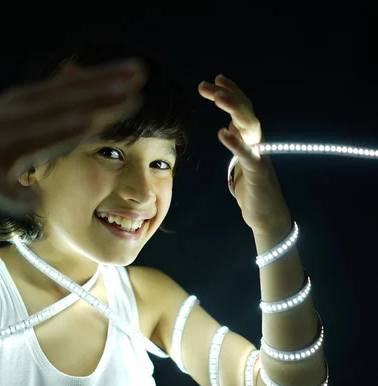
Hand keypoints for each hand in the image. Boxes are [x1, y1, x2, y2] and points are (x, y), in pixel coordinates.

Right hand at [0, 59, 145, 221]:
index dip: (103, 80)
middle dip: (95, 96)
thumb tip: (78, 69)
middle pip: (57, 106)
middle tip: (133, 86)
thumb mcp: (21, 118)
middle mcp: (8, 119)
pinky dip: (16, 194)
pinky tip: (36, 203)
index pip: (68, 89)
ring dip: (56, 131)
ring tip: (87, 125)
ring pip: (29, 139)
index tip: (138, 72)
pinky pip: (0, 188)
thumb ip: (53, 100)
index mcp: (22, 106)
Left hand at [198, 74, 290, 234]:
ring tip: (217, 96)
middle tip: (206, 84)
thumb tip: (228, 128)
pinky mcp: (257, 173)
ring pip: (248, 126)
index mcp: (251, 140)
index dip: (231, 93)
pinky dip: (235, 143)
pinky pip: (246, 154)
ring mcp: (259, 156)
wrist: (268, 216)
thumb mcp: (240, 162)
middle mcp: (257, 143)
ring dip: (233, 109)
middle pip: (244, 111)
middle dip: (226, 95)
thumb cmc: (253, 191)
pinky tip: (222, 133)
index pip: (242, 110)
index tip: (215, 79)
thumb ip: (237, 145)